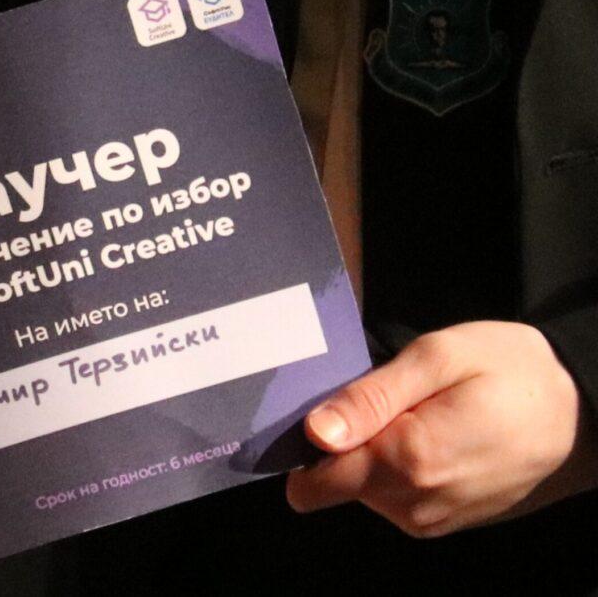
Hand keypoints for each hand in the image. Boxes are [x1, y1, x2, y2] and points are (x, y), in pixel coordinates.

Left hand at [287, 321, 597, 536]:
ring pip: (363, 489)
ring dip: (374, 452)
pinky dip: (397, 467)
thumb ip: (371, 397)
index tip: (329, 411)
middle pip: (336, 482)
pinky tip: (429, 432)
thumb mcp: (438, 357)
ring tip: (416, 412)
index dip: (308, 447)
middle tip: (388, 399)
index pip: (314, 483)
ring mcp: (430, 519)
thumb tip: (315, 432)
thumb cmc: (510, 370)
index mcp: (408, 463)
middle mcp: (414, 504)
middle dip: (347, 442)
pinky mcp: (442, 520)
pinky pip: (393, 497)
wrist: (581, 412)